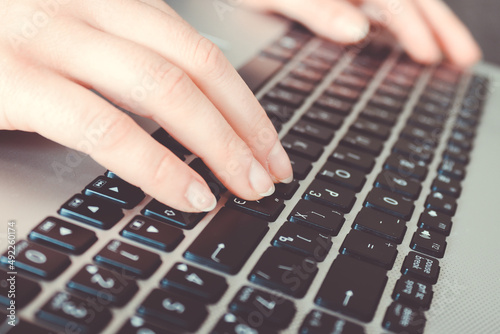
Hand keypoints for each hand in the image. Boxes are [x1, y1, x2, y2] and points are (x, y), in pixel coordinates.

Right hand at [0, 0, 292, 211]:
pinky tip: (187, 193)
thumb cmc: (5, 41)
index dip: (245, 101)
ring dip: (217, 145)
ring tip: (246, 188)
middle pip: (196, 66)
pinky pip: (102, 126)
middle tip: (273, 172)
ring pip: (163, 90)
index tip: (270, 144)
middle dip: (246, 126)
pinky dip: (154, 164)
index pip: (199, 49)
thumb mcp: (73, 36)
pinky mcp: (9, 79)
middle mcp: (84, 4)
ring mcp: (44, 35)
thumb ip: (125, 62)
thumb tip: (192, 112)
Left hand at [247, 0, 480, 66]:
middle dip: (440, 26)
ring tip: (451, 52)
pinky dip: (398, 26)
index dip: (415, 26)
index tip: (430, 56)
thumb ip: (316, 6)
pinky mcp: (339, 0)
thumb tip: (357, 30)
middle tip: (464, 57)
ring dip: (429, 26)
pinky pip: (378, 8)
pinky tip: (406, 41)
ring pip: (399, 2)